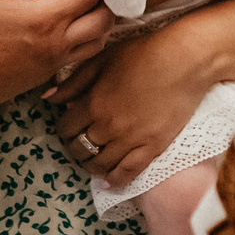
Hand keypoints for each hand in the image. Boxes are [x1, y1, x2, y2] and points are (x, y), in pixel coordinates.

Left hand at [44, 20, 217, 184]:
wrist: (185, 60)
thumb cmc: (144, 53)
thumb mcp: (103, 59)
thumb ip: (74, 81)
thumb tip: (48, 98)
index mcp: (93, 103)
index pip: (65, 128)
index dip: (63, 130)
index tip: (69, 128)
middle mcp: (107, 125)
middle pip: (79, 149)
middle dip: (75, 149)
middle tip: (80, 145)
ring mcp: (130, 139)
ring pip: (100, 165)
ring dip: (91, 166)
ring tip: (93, 161)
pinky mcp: (152, 147)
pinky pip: (128, 173)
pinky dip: (115, 180)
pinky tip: (110, 181)